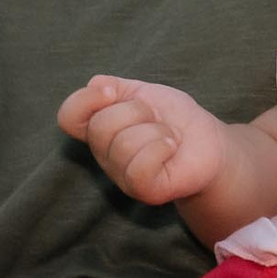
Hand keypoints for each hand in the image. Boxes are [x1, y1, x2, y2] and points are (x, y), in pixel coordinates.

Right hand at [57, 76, 229, 203]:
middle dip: (137, 111)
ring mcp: (123, 176)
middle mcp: (105, 155)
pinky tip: (171, 149)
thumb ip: (114, 86)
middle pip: (101, 126)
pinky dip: (162, 148)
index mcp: (99, 129)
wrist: (208, 141)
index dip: (85, 100)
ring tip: (168, 136)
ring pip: (125, 143)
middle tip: (155, 119)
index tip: (110, 92)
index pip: (68, 117)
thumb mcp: (143, 92)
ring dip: (156, 131)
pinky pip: (140, 167)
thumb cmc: (173, 118)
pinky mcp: (144, 191)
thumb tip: (95, 86)